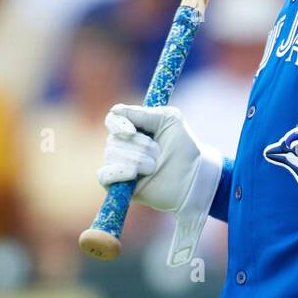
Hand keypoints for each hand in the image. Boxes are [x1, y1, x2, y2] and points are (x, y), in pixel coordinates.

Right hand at [98, 104, 222, 265]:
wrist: (193, 178)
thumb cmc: (183, 148)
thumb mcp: (170, 120)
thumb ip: (145, 113)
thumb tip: (118, 112)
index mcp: (134, 126)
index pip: (113, 117)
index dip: (118, 123)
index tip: (132, 130)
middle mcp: (123, 144)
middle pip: (114, 138)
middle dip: (139, 145)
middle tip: (158, 153)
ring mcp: (119, 164)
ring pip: (111, 155)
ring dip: (137, 160)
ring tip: (154, 167)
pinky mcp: (118, 185)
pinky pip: (104, 176)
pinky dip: (117, 173)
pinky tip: (133, 174)